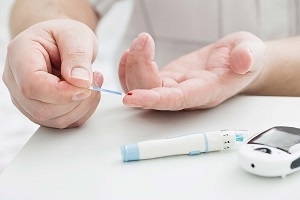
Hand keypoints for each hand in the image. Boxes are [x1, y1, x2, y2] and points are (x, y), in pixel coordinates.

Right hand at [2, 19, 101, 127]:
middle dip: (76, 100)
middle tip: (95, 79)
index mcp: (20, 55)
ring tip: (93, 83)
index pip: (33, 86)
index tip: (86, 85)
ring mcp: (26, 100)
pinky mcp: (41, 111)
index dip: (62, 93)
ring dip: (83, 106)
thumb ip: (77, 56)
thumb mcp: (76, 35)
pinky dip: (82, 112)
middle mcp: (17, 82)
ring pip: (55, 120)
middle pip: (42, 109)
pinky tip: (88, 94)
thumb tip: (80, 82)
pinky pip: (64, 123)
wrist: (60, 43)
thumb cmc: (64, 36)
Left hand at [119, 32, 265, 109]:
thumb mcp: (253, 53)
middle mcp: (185, 95)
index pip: (175, 100)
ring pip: (142, 86)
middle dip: (140, 66)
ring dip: (133, 65)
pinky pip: (140, 79)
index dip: (153, 100)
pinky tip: (130, 53)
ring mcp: (173, 87)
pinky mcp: (165, 78)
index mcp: (205, 92)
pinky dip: (129, 68)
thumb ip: (249, 57)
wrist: (236, 61)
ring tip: (140, 41)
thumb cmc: (244, 59)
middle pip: (152, 91)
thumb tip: (243, 60)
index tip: (132, 98)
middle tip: (143, 40)